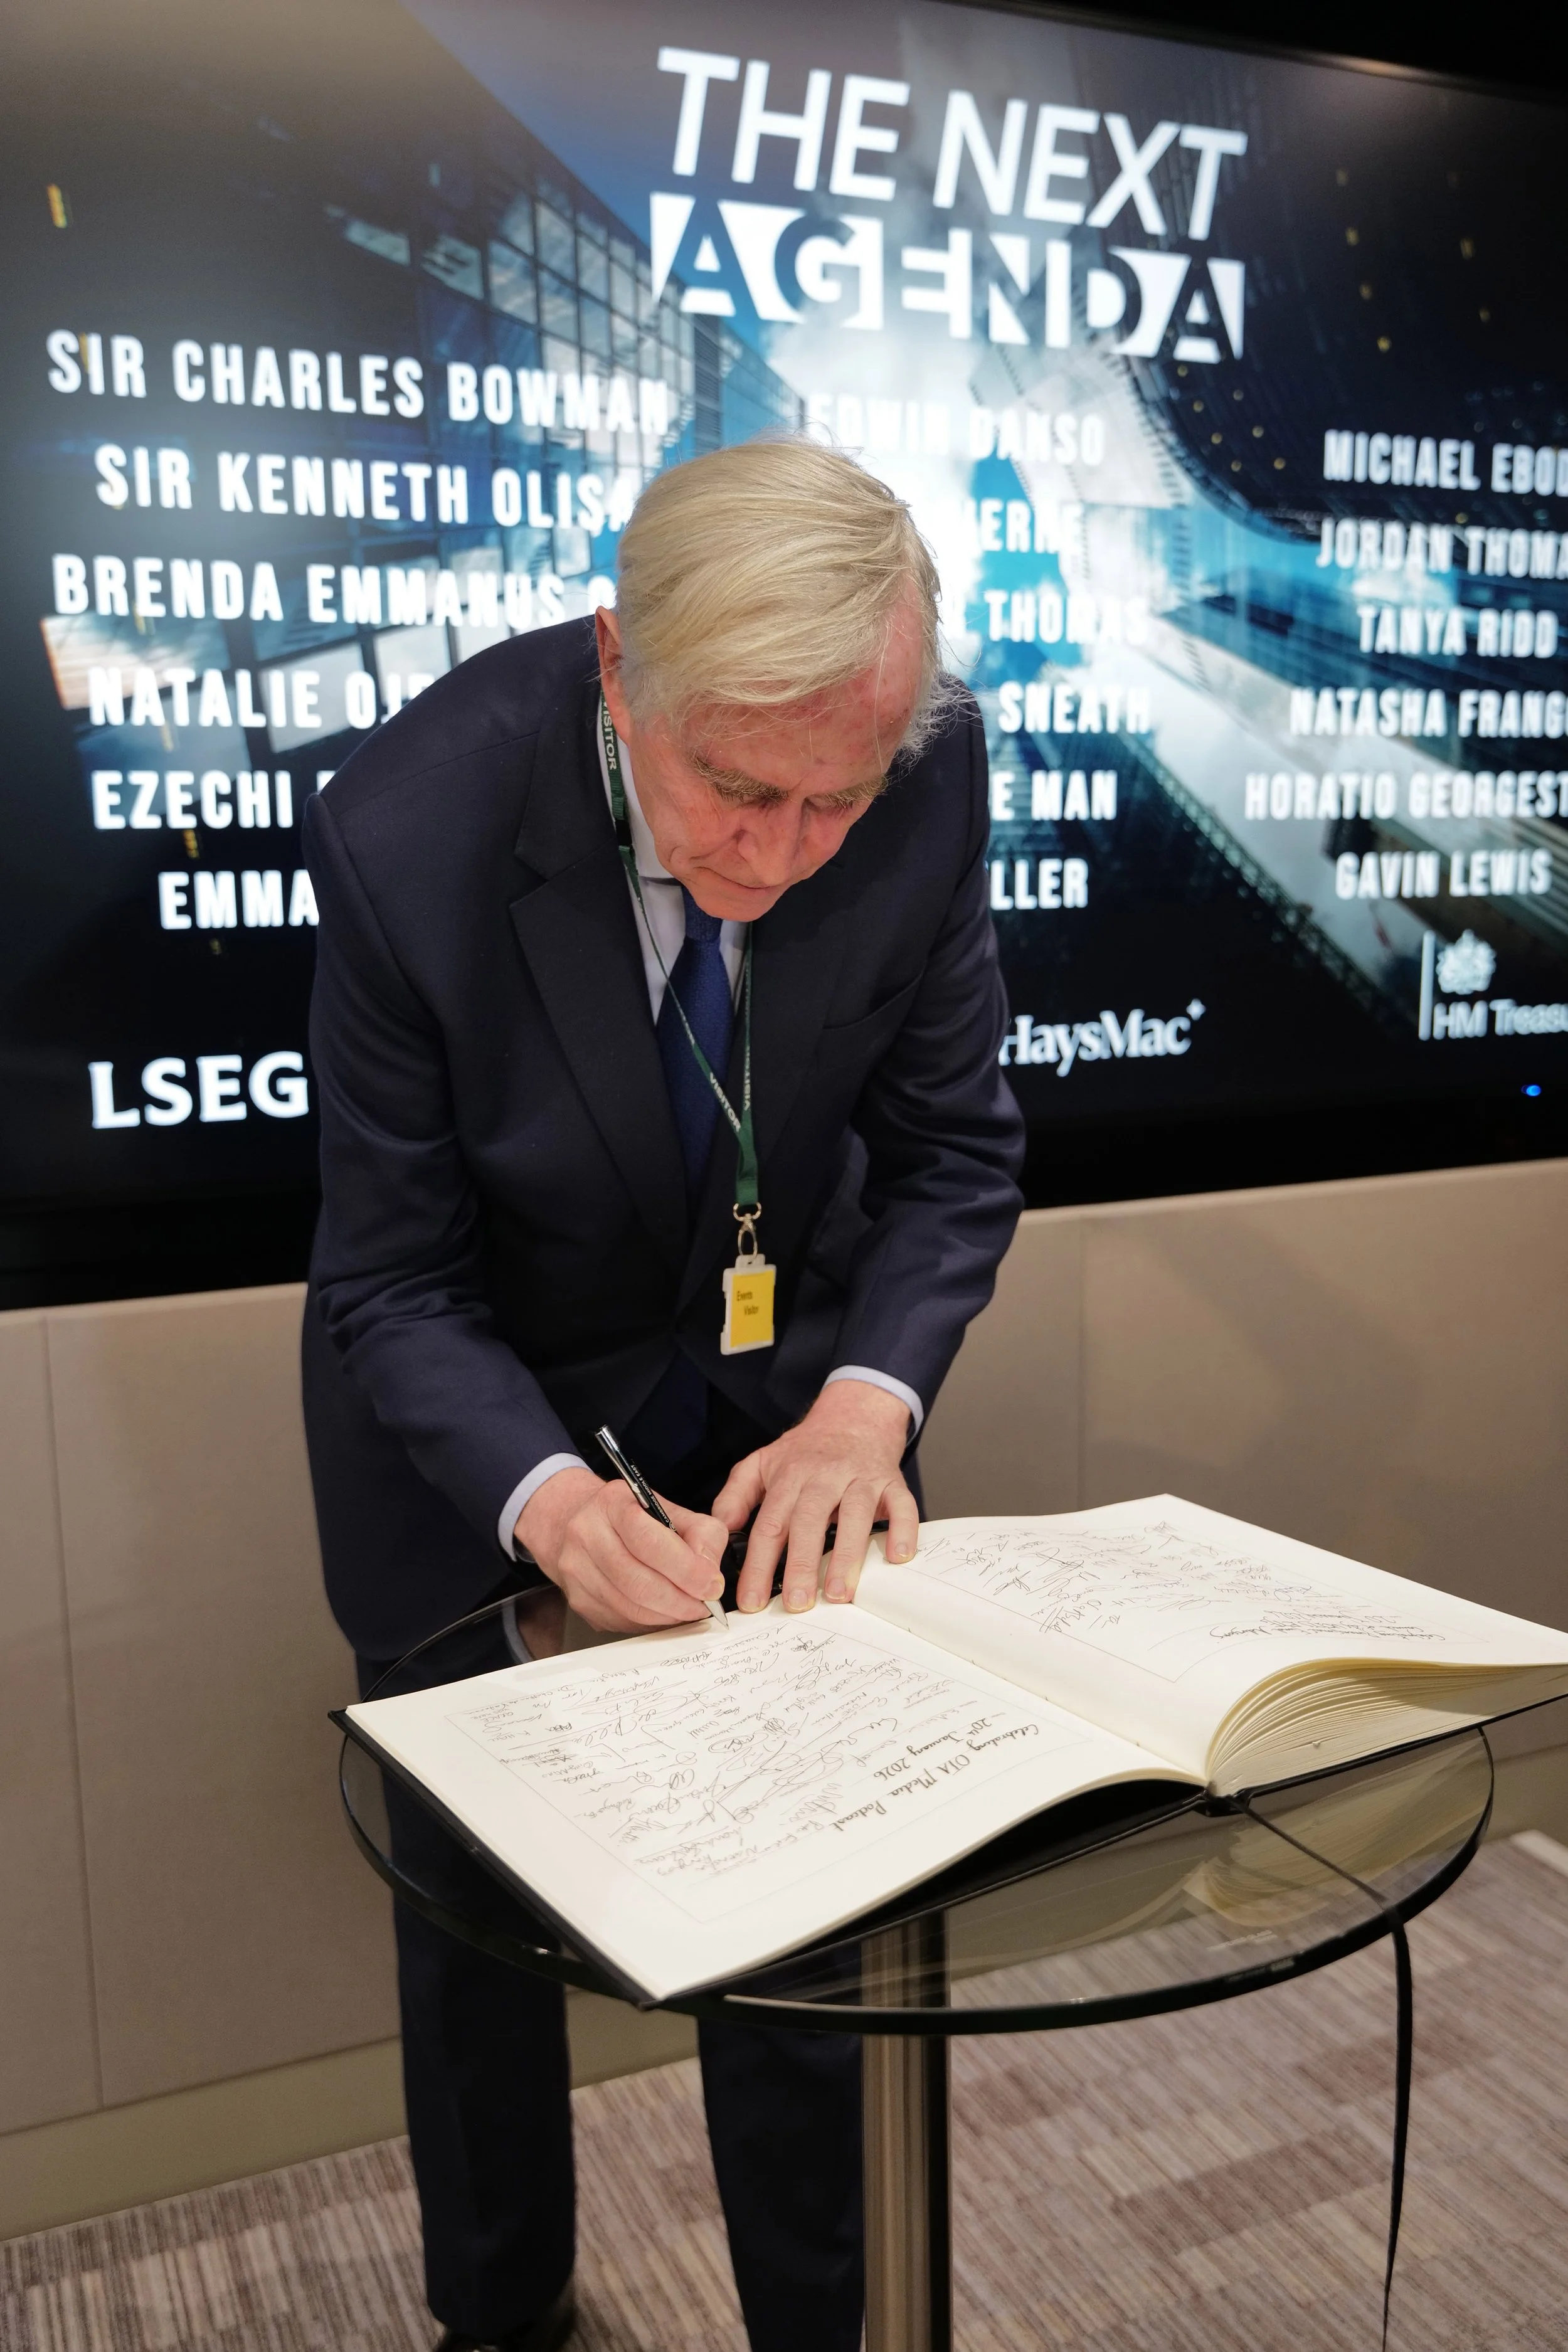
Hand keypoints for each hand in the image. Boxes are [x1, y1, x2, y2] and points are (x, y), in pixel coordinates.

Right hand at [516, 1466, 727, 1633]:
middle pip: (637, 1581)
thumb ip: (702, 1536)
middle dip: (680, 1601)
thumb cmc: (633, 1518)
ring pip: (628, 1606)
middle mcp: (586, 1533)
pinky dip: (648, 1622)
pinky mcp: (577, 1598)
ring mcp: (576, 1568)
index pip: (649, 1542)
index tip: (711, 1585)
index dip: (686, 1570)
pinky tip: (663, 1613)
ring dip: (666, 1616)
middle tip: (704, 1606)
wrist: (582, 1521)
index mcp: (613, 1503)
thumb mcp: (674, 1511)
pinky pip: (619, 1620)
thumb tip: (710, 1575)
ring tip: (688, 1610)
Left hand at [714, 1380, 919, 1614]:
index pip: (770, 1525)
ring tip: (839, 1594)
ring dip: (847, 1556)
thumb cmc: (805, 1450)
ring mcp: (860, 1479)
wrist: (853, 1417)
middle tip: (797, 1604)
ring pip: (854, 1516)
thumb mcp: (761, 1464)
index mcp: (789, 1477)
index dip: (759, 1565)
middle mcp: (824, 1477)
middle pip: (809, 1521)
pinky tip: (897, 1557)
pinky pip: (902, 1505)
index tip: (752, 1601)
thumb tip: (720, 1531)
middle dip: (801, 1565)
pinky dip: (903, 1530)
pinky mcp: (892, 1482)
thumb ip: (735, 1496)